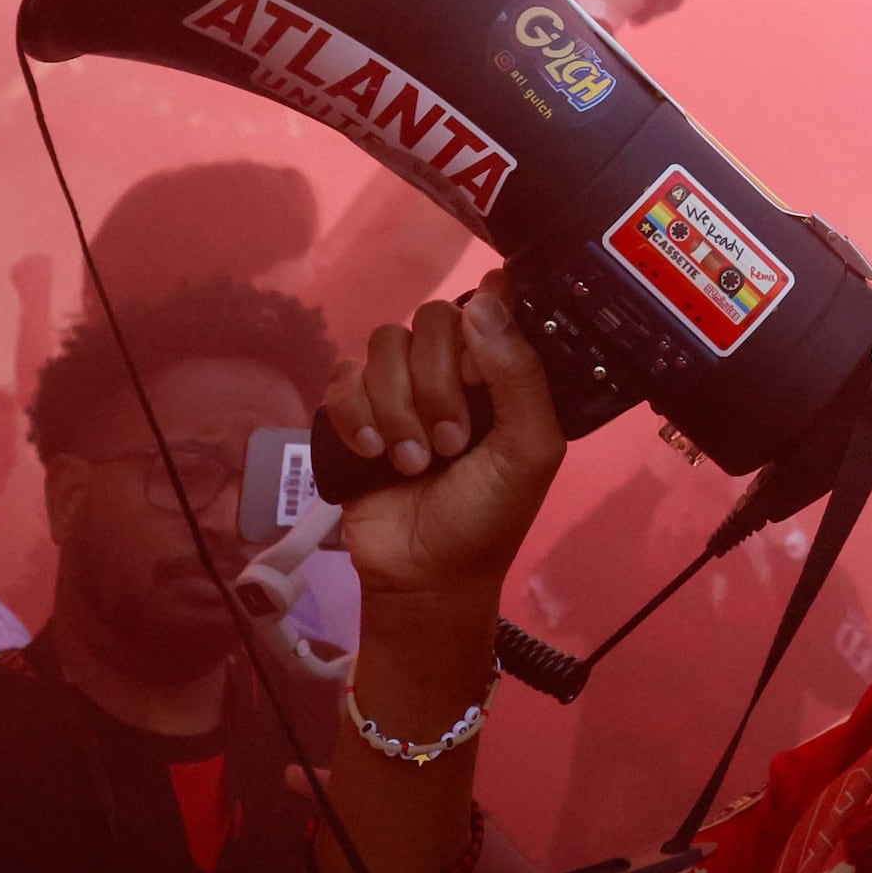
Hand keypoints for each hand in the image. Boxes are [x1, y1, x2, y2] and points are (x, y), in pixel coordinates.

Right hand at [319, 272, 566, 618]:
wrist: (424, 576)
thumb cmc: (488, 516)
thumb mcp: (529, 449)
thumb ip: (519, 372)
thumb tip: (489, 296)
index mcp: (500, 371)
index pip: (486, 305)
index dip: (478, 335)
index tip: (479, 377)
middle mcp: (450, 369)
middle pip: (429, 320)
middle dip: (436, 386)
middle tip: (450, 444)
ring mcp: (399, 387)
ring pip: (383, 345)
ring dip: (397, 408)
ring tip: (413, 462)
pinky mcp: (354, 411)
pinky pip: (342, 377)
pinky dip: (357, 416)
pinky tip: (372, 454)